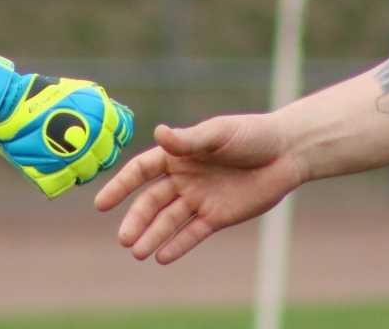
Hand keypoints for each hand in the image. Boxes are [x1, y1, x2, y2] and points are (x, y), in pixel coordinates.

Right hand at [0, 47, 133, 197]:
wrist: (7, 107)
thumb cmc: (41, 96)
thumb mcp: (79, 92)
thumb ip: (102, 107)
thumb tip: (122, 117)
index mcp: (102, 115)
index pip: (123, 132)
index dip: (112, 134)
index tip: (100, 133)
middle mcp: (94, 138)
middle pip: (109, 155)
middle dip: (98, 152)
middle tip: (77, 145)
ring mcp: (77, 159)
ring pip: (90, 172)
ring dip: (81, 165)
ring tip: (63, 154)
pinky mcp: (59, 175)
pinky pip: (69, 181)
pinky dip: (63, 175)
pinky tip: (51, 162)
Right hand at [93, 113, 305, 263]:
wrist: (286, 153)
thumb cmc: (251, 135)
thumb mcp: (219, 134)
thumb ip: (189, 140)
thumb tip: (159, 132)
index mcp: (179, 154)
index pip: (142, 171)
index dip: (121, 185)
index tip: (102, 203)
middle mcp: (184, 178)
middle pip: (152, 202)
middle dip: (136, 220)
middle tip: (124, 239)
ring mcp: (199, 198)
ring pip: (169, 221)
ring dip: (152, 236)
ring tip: (138, 253)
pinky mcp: (217, 217)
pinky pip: (192, 233)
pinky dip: (177, 245)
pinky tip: (161, 257)